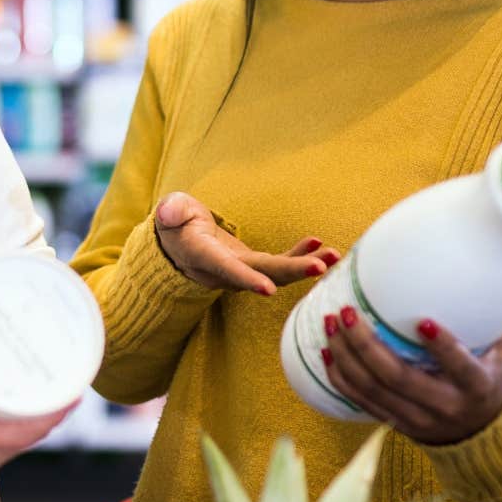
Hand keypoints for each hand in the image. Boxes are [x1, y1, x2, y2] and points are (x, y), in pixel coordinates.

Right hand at [0, 334, 75, 480]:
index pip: (19, 434)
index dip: (50, 415)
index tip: (72, 393)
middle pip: (28, 437)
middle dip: (52, 409)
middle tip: (71, 375)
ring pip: (21, 440)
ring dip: (40, 416)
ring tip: (57, 384)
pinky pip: (9, 441)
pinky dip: (24, 422)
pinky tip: (31, 401)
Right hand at [152, 192, 339, 294]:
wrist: (178, 243)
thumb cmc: (174, 223)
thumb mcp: (169, 212)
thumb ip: (171, 211)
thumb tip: (168, 213)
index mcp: (203, 256)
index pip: (226, 268)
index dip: (247, 278)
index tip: (270, 289)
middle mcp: (225, 270)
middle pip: (262, 274)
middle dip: (293, 272)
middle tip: (322, 267)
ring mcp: (241, 269)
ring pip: (276, 273)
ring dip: (306, 265)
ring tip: (334, 256)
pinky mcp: (252, 263)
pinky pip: (279, 262)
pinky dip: (299, 254)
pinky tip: (318, 245)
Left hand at [322, 310, 501, 444]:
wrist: (482, 433)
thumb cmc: (495, 376)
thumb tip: (497, 272)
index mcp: (478, 387)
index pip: (461, 369)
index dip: (443, 348)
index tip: (423, 321)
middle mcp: (445, 407)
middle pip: (399, 378)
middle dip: (367, 345)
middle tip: (347, 312)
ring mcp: (417, 419)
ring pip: (373, 390)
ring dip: (346, 356)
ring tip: (331, 323)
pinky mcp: (396, 423)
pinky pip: (361, 401)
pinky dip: (340, 377)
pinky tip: (327, 350)